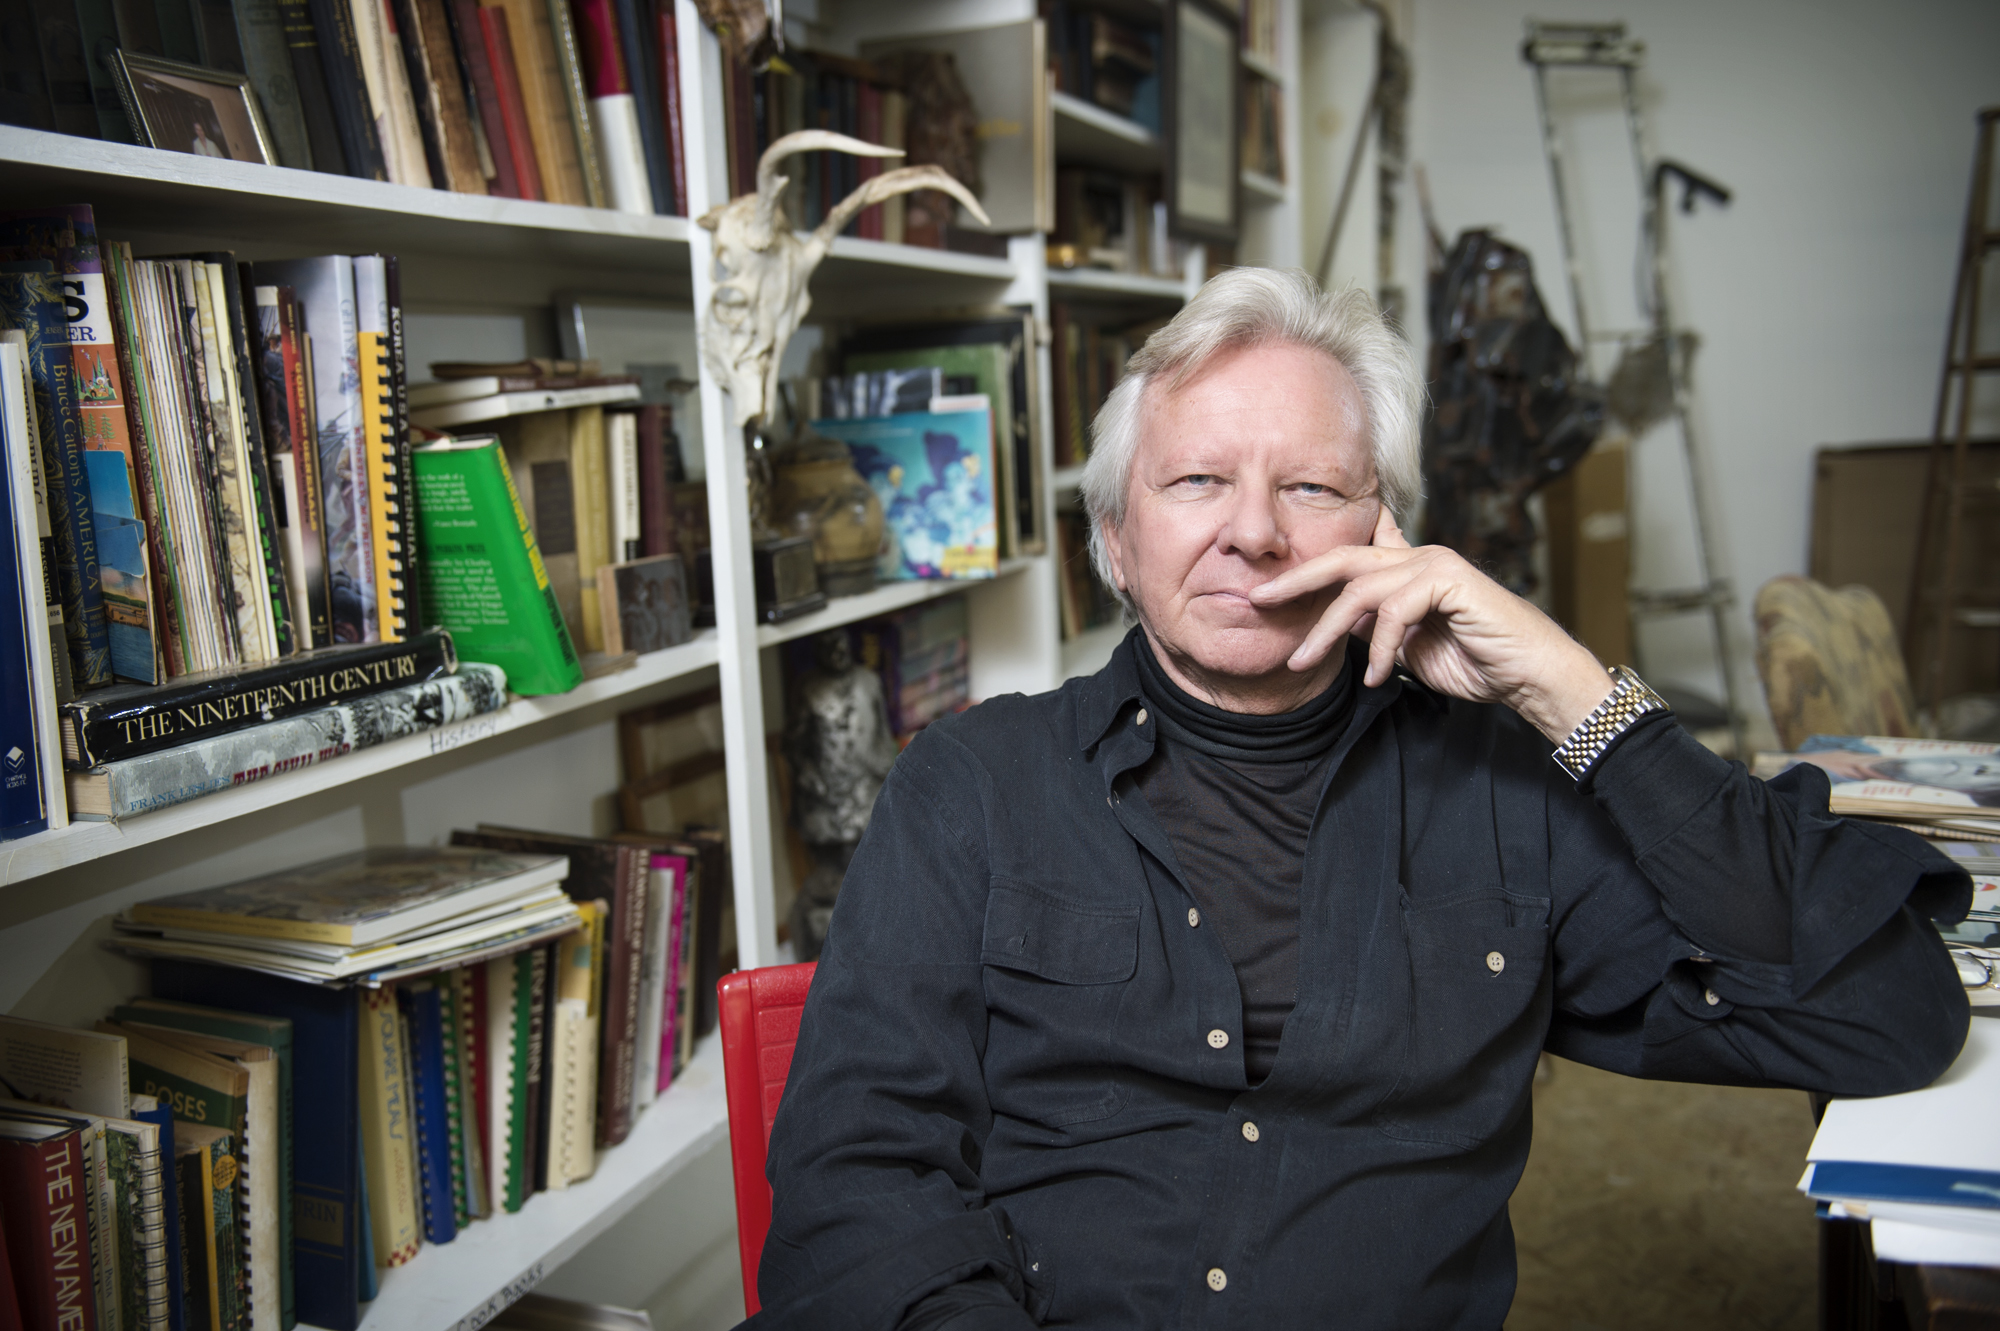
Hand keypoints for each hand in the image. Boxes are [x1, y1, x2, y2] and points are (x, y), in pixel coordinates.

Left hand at [1246, 507, 1614, 742]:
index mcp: (1407, 569)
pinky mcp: (1450, 580)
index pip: (1352, 555)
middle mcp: (1418, 557)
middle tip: (1257, 600)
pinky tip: (1376, 676)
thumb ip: (1376, 630)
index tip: (1269, 586)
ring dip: (1327, 628)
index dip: (1310, 565)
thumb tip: (1336, 627)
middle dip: (1296, 579)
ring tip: (1303, 661)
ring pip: (1361, 589)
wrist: (1529, 674)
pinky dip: (1380, 646)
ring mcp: (1435, 564)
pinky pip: (1395, 609)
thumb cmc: (1475, 662)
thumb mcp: (1408, 648)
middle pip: (1343, 558)